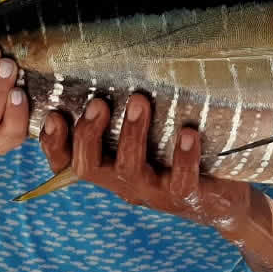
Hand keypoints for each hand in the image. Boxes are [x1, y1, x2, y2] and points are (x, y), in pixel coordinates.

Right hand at [39, 93, 251, 230]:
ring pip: (130, 169)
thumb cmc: (173, 160)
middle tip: (99, 102)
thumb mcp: (144, 142)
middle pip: (89, 166)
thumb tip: (111, 68)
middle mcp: (124, 183)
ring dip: (132, 134)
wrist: (220, 203)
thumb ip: (123, 119)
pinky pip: (181, 180)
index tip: (53, 115)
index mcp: (109, 169)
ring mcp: (153, 192)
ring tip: (140, 101)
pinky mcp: (186, 196)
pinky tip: (188, 133)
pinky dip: (183, 156)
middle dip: (89, 134)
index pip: (68, 162)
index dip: (54, 144)